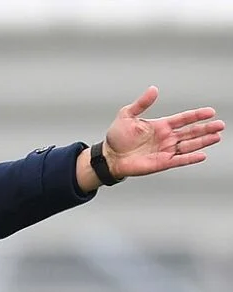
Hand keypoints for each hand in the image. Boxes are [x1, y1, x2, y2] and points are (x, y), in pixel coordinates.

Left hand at [103, 86, 224, 178]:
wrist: (109, 156)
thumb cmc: (116, 136)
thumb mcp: (127, 115)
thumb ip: (142, 104)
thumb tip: (154, 89)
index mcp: (161, 125)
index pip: (184, 119)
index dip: (197, 115)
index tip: (211, 112)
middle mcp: (166, 138)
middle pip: (191, 132)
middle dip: (206, 128)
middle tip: (220, 125)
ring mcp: (165, 150)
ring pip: (189, 145)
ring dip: (203, 141)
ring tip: (217, 136)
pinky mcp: (162, 163)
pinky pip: (179, 160)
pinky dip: (190, 158)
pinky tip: (202, 155)